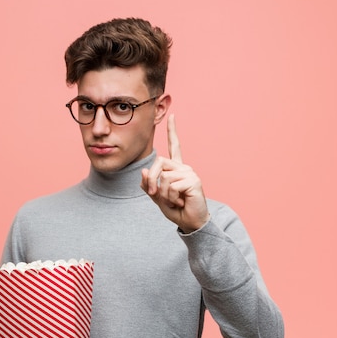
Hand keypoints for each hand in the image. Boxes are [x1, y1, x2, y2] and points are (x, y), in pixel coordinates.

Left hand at [141, 114, 209, 232]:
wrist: (191, 222)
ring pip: (164, 177)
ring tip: (174, 201)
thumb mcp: (158, 197)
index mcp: (176, 169)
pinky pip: (171, 186)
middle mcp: (183, 167)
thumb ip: (149, 185)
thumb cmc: (176, 210)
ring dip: (163, 194)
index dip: (172, 131)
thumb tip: (143, 171)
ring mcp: (189, 173)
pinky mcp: (193, 181)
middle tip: (153, 194)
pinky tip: (181, 202)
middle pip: (159, 162)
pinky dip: (171, 198)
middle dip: (151, 180)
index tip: (172, 115)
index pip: (174, 146)